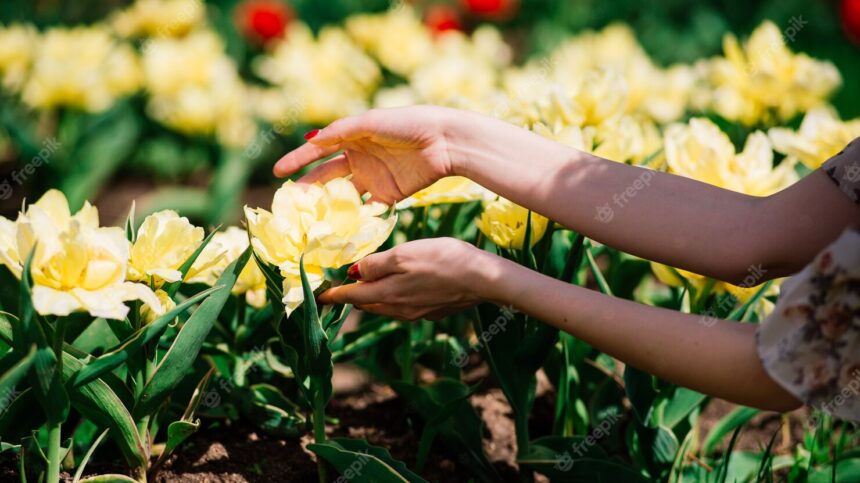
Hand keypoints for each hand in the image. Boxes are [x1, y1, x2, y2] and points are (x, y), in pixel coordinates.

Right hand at [274, 105, 465, 204]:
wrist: (445, 141)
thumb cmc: (408, 124)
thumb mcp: (371, 122)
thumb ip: (341, 131)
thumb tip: (311, 140)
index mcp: (352, 137)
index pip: (318, 151)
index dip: (297, 160)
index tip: (276, 172)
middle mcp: (359, 158)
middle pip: (327, 176)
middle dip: (308, 189)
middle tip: (290, 203)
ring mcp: (373, 178)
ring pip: (343, 196)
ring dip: (327, 207)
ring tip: (309, 220)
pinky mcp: (389, 196)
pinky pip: (367, 210)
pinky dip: (354, 218)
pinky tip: (339, 228)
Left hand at [318, 238, 503, 320]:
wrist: (483, 279)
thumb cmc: (443, 260)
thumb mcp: (404, 254)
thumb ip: (376, 264)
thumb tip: (353, 273)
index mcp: (387, 294)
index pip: (351, 297)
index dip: (333, 295)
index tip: (319, 296)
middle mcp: (398, 309)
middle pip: (367, 304)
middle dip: (352, 296)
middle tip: (341, 285)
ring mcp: (416, 313)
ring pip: (385, 307)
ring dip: (372, 298)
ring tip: (367, 285)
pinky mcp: (432, 311)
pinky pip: (403, 307)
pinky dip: (393, 298)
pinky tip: (400, 286)